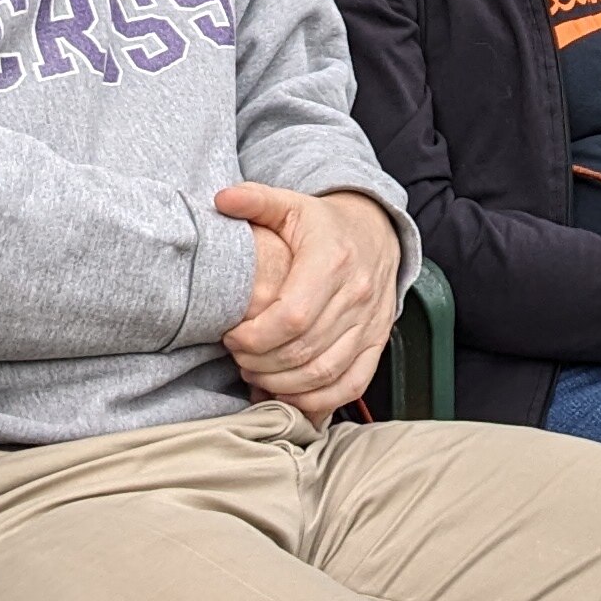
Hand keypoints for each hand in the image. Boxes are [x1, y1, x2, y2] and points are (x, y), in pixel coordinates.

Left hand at [217, 183, 403, 415]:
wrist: (378, 231)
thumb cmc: (324, 225)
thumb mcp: (290, 205)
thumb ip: (256, 201)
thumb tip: (222, 199)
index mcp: (332, 261)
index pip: (292, 317)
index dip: (255, 338)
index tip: (231, 336)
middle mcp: (357, 295)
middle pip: (304, 350)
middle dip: (261, 364)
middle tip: (238, 358)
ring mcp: (371, 322)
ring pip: (325, 373)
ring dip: (284, 385)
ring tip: (256, 375)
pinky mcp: (378, 342)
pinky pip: (351, 385)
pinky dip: (319, 401)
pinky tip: (289, 395)